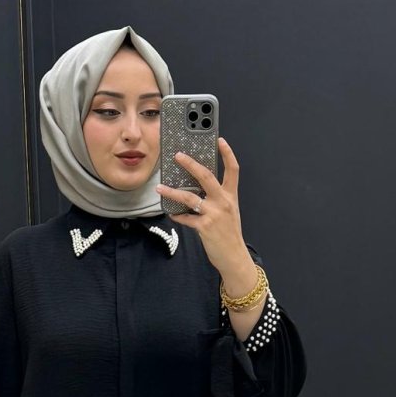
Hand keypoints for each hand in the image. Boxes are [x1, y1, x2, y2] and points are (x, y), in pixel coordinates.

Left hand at [155, 136, 247, 273]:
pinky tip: (171, 213)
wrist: (234, 256)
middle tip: (178, 156)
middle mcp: (223, 202)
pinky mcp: (204, 227)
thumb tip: (197, 189)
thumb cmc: (229, 234)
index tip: (220, 140)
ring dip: (172, 192)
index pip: (233, 169)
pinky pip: (186, 218)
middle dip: (190, 164)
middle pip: (206, 176)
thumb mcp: (228, 212)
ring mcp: (214, 214)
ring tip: (160, 188)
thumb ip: (216, 199)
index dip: (227, 153)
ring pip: (189, 197)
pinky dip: (177, 216)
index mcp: (230, 196)